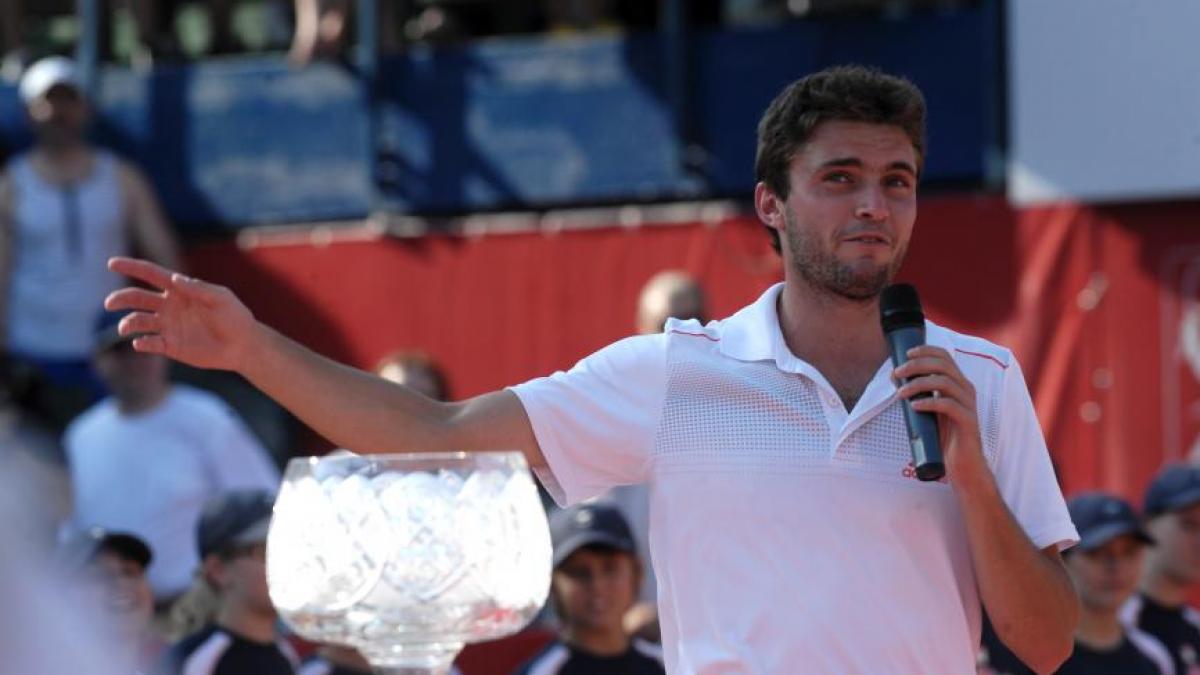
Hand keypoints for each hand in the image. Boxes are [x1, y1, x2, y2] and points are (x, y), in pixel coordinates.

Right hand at [104, 257, 258, 371]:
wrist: (243, 345)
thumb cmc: (235, 317)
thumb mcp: (221, 298)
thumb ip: (198, 288)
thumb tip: (174, 278)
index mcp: (180, 290)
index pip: (151, 275)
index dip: (132, 267)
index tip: (112, 263)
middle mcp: (169, 306)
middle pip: (137, 298)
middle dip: (121, 298)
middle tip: (110, 303)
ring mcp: (168, 326)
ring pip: (138, 321)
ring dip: (128, 323)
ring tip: (126, 327)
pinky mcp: (171, 346)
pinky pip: (150, 343)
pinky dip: (142, 343)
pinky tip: (141, 343)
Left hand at [894, 346, 987, 482]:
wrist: (962, 464)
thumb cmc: (944, 436)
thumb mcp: (927, 410)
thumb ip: (916, 392)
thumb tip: (894, 376)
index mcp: (957, 384)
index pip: (945, 357)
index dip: (926, 351)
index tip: (907, 353)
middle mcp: (966, 390)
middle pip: (943, 365)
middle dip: (917, 365)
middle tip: (898, 373)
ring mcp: (968, 405)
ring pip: (945, 382)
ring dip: (919, 384)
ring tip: (900, 393)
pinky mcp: (968, 421)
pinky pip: (948, 405)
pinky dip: (929, 402)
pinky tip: (915, 406)